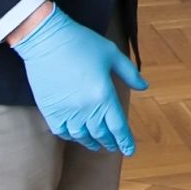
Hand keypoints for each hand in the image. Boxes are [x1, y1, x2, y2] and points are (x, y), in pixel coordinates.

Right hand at [13, 7, 147, 156]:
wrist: (46, 39)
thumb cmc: (81, 43)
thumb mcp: (112, 54)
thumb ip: (129, 73)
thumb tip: (144, 87)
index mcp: (104, 95)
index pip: (118, 127)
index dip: (125, 141)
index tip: (129, 150)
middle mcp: (86, 108)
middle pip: (101, 134)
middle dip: (109, 142)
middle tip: (113, 146)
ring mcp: (66, 111)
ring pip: (81, 136)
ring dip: (91, 142)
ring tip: (96, 144)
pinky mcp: (49, 110)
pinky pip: (61, 131)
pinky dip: (71, 136)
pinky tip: (76, 135)